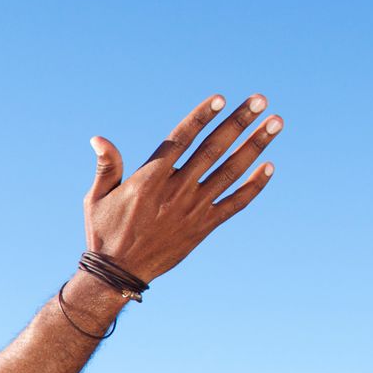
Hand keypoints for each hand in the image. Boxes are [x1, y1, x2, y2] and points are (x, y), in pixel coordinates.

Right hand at [85, 92, 283, 282]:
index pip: (181, 140)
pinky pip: (235, 203)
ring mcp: (193, 209)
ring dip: (255, 145)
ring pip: (231, 170)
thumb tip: (98, 139)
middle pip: (213, 148)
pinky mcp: (204, 226)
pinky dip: (254, 185)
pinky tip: (270, 166)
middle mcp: (176, 190)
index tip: (221, 99)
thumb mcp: (97, 198)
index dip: (201, 117)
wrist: (119, 274)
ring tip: (276, 122)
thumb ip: (106, 166)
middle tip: (261, 100)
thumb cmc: (105, 232)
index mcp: (149, 179)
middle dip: (239, 122)